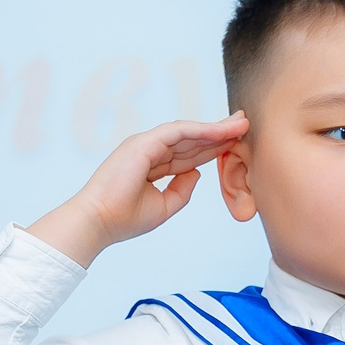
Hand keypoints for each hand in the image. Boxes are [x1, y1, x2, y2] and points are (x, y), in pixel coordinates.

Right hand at [26, 114, 246, 267]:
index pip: (189, 153)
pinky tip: (221, 131)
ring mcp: (146, 144)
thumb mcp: (164, 206)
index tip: (236, 142)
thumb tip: (197, 173)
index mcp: (153, 165)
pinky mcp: (143, 143)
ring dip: (215, 128)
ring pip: (188, 132)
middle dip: (219, 132)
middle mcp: (150, 150)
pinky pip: (178, 132)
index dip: (213, 147)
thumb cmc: (124, 219)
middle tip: (244, 123)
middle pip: (191, 139)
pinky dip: (200, 130)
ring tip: (240, 124)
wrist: (99, 222)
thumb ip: (181, 189)